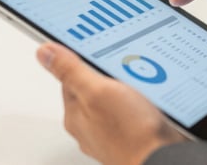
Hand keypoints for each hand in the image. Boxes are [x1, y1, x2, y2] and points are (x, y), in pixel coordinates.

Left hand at [36, 43, 185, 164]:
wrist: (161, 160)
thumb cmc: (131, 134)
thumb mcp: (98, 90)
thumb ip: (71, 71)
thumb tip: (45, 52)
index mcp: (75, 115)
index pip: (70, 78)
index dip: (86, 62)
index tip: (98, 54)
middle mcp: (90, 128)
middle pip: (95, 89)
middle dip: (110, 77)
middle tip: (125, 71)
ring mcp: (112, 133)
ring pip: (116, 100)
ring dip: (128, 89)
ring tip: (141, 86)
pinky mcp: (132, 136)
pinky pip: (133, 112)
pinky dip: (142, 104)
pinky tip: (151, 103)